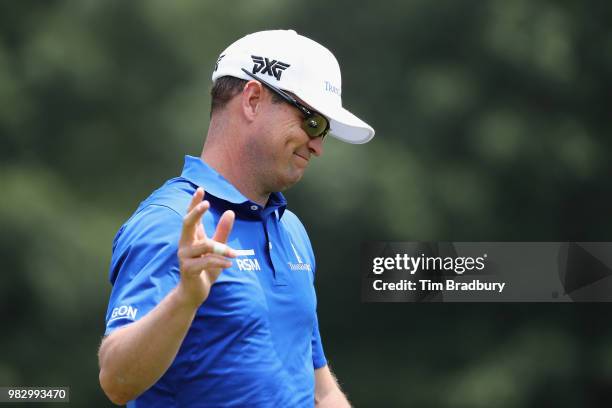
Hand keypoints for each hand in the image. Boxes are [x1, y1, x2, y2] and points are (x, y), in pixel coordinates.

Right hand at [177, 187, 236, 306]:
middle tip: (206, 204)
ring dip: (222, 248)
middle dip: (196, 213)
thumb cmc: (205, 269)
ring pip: (204, 245)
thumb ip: (222, 232)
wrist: (194, 293)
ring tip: (234, 254)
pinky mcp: (188, 269)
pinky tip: (230, 264)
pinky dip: (220, 262)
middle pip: (187, 224)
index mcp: (191, 237)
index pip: (191, 216)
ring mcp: (185, 257)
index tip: (200, 189)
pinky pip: (206, 261)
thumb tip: (230, 211)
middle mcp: (185, 244)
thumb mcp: (218, 249)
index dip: (194, 203)